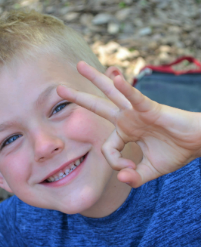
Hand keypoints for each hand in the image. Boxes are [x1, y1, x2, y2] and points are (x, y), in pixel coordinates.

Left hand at [57, 61, 200, 187]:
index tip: (129, 173)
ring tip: (79, 66)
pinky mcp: (150, 109)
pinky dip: (127, 90)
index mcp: (125, 132)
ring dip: (96, 79)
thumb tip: (122, 180)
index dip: (115, 164)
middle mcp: (126, 119)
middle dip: (79, 97)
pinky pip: (136, 98)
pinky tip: (116, 77)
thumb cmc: (174, 153)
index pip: (107, 149)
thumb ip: (134, 178)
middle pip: (98, 105)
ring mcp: (136, 112)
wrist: (196, 144)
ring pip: (111, 92)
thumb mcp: (150, 171)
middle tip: (59, 89)